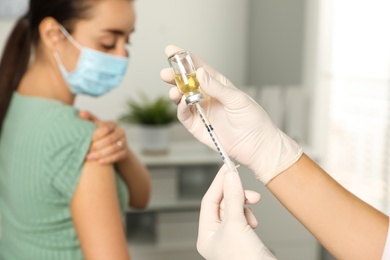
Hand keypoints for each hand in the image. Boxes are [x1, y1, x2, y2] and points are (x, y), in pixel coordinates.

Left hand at [79, 111, 128, 164]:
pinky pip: (118, 156)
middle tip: (86, 151)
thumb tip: (81, 113)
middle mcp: (121, 132)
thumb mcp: (96, 126)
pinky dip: (108, 159)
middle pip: (109, 139)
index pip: (105, 128)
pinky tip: (99, 162)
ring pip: (113, 148)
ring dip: (100, 154)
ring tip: (89, 158)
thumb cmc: (101, 134)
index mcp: (113, 124)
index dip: (96, 134)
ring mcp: (124, 142)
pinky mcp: (125, 152)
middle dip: (97, 146)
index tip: (87, 140)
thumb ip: (89, 119)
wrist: (114, 146)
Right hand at [160, 45, 301, 183]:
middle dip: (175, 76)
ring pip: (182, 98)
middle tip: (166, 73)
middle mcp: (207, 97)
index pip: (199, 68)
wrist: (256, 146)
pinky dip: (180, 108)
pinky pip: (184, 115)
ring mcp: (201, 111)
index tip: (172, 51)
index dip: (185, 59)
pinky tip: (183, 103)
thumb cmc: (252, 120)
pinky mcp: (197, 127)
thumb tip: (199, 73)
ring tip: (175, 91)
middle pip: (186, 83)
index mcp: (218, 85)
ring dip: (176, 93)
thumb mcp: (236, 99)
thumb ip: (216, 87)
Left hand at [197, 165, 275, 259]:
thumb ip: (232, 198)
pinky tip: (255, 221)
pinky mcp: (245, 238)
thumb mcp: (236, 225)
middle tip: (247, 189)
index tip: (228, 168)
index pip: (209, 201)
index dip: (219, 183)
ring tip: (253, 207)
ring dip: (244, 204)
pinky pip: (244, 218)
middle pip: (222, 204)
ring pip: (234, 209)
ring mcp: (230, 238)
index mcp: (206, 235)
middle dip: (235, 194)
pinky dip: (250, 214)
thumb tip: (230, 176)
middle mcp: (216, 236)